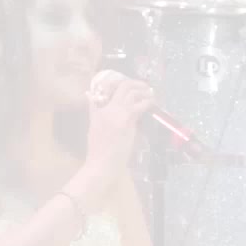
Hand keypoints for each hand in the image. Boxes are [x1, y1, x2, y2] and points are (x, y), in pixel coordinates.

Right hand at [78, 70, 153, 194]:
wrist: (101, 162)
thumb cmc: (99, 149)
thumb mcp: (93, 127)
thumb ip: (95, 112)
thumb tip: (93, 99)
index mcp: (97, 110)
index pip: (105, 88)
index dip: (119, 83)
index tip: (130, 85)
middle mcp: (106, 108)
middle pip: (122, 86)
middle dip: (135, 83)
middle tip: (144, 87)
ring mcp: (116, 113)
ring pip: (131, 92)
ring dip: (144, 90)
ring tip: (150, 94)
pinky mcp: (127, 120)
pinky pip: (140, 105)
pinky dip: (148, 101)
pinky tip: (152, 103)